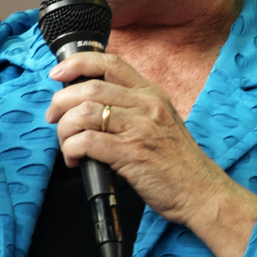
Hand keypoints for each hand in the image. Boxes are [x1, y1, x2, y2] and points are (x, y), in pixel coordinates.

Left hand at [46, 52, 256, 256]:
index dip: (78, 64)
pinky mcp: (131, 154)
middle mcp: (146, 106)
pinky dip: (72, 149)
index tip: (59, 73)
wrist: (202, 192)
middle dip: (61, 102)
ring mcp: (140, 128)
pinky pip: (88, 141)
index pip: (111, 63)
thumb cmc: (179, 164)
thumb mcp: (161, 123)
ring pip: (84, 112)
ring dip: (64, 129)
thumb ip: (133, 110)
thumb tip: (92, 107)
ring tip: (66, 144)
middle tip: (53, 118)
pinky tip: (75, 161)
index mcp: (152, 95)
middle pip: (89, 87)